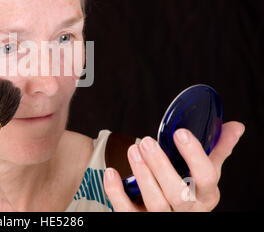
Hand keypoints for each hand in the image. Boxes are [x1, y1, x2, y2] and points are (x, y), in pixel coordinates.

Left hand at [103, 121, 244, 211]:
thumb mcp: (205, 174)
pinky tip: (112, 172)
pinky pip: (127, 211)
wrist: (173, 215)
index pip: (206, 178)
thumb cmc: (189, 191)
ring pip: (155, 203)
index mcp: (206, 195)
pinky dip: (116, 192)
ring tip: (133, 150)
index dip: (194, 155)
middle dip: (161, 165)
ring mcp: (164, 218)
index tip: (180, 133)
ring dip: (142, 175)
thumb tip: (235, 126)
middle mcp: (188, 211)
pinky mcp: (140, 220)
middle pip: (178, 193)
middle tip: (147, 141)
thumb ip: (217, 150)